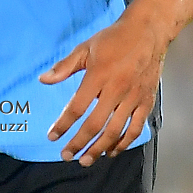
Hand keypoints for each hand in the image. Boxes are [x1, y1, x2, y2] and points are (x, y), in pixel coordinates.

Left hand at [40, 4, 169, 165]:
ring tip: (86, 160)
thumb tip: (43, 80)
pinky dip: (123, 143)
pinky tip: (111, 151)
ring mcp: (133, 97)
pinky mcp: (146, 102)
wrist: (149, 31)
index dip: (63, 124)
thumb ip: (65, 67)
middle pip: (95, 125)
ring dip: (99, 149)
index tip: (52, 136)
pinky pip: (135, 128)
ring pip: (115, 131)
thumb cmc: (114, 39)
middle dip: (79, 143)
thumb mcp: (86, 48)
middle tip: (66, 155)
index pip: (77, 107)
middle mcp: (117, 89)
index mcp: (99, 76)